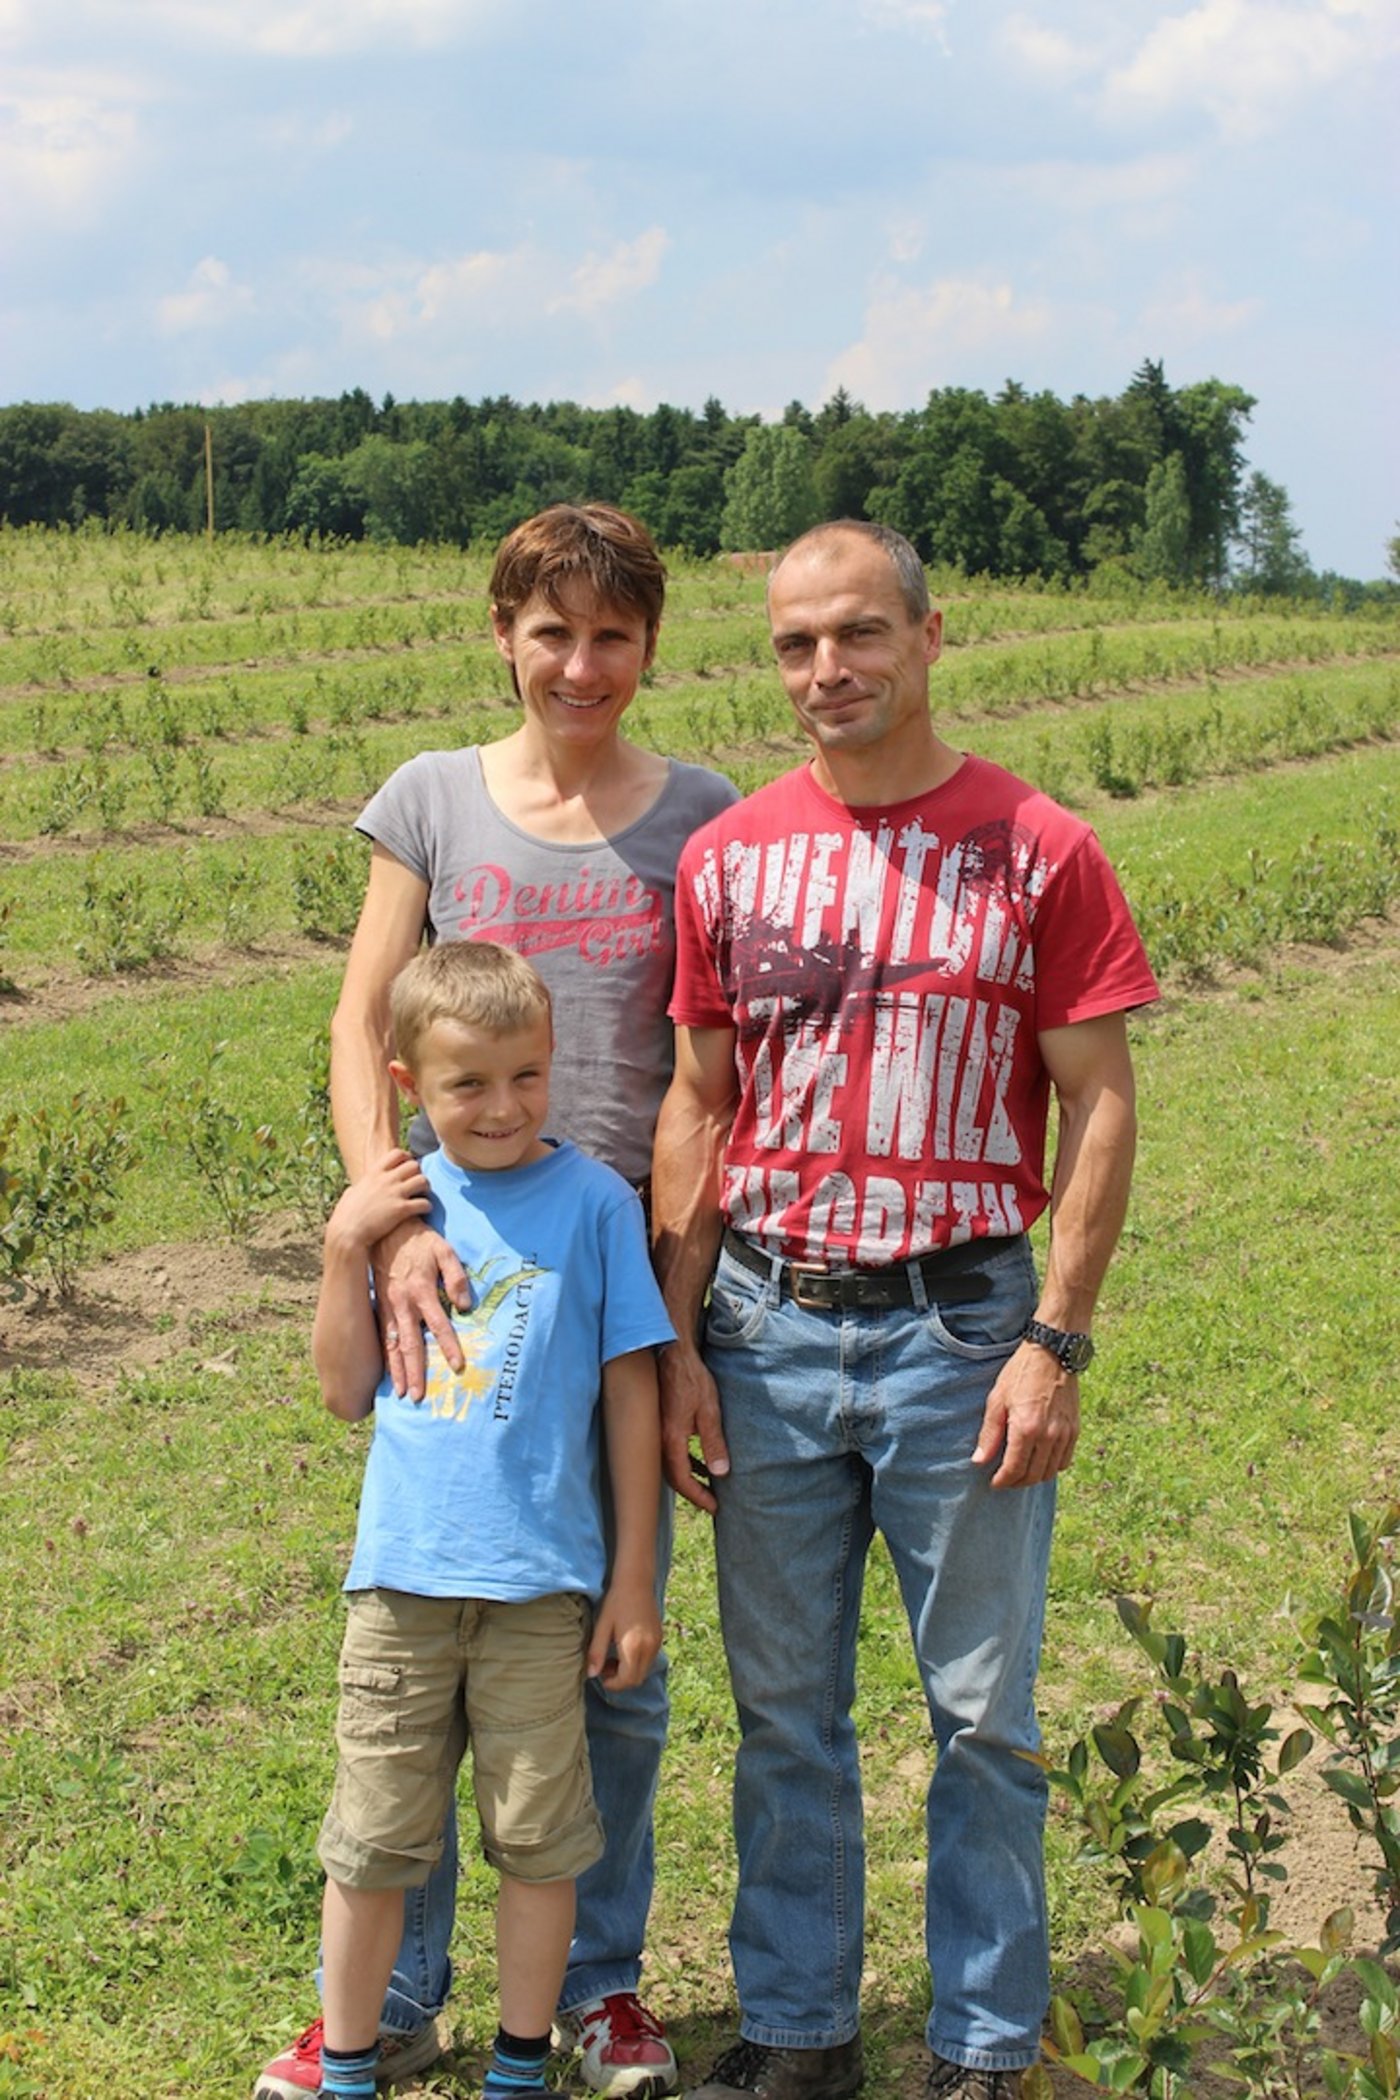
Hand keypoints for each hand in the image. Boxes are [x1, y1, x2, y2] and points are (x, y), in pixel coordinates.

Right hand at [325, 1149, 430, 1254]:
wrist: (347, 1233)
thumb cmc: (345, 1217)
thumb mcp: (350, 1195)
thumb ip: (358, 1188)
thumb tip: (355, 1189)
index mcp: (374, 1173)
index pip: (397, 1154)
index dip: (407, 1159)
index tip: (408, 1168)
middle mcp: (386, 1180)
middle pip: (414, 1165)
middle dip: (418, 1173)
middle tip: (417, 1185)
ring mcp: (395, 1193)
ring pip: (423, 1180)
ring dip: (426, 1188)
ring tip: (422, 1196)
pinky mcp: (401, 1209)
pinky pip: (424, 1203)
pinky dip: (427, 1206)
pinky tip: (423, 1211)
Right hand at [372, 1213, 470, 1401]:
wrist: (385, 1230)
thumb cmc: (420, 1241)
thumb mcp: (444, 1250)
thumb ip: (456, 1276)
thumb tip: (465, 1305)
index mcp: (421, 1291)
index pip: (439, 1325)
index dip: (448, 1346)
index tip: (457, 1366)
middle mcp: (402, 1304)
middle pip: (410, 1344)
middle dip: (415, 1372)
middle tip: (418, 1396)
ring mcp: (388, 1308)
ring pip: (392, 1345)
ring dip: (396, 1370)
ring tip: (401, 1393)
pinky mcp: (380, 1307)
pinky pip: (382, 1337)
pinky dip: (384, 1357)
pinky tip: (387, 1374)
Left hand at [587, 1579, 661, 1689]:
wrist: (636, 1581)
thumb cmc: (616, 1601)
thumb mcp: (602, 1626)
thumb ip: (596, 1652)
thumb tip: (591, 1675)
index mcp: (633, 1647)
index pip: (627, 1680)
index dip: (612, 1684)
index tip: (600, 1676)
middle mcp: (649, 1648)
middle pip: (637, 1679)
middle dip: (620, 1680)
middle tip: (604, 1667)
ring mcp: (656, 1643)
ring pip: (643, 1671)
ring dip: (628, 1671)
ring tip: (613, 1657)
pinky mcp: (659, 1638)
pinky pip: (649, 1660)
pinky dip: (637, 1662)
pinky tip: (625, 1648)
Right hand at [659, 1344, 729, 1514]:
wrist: (673, 1354)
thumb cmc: (692, 1379)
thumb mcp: (709, 1411)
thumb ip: (713, 1443)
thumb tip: (720, 1473)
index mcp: (671, 1439)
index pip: (682, 1479)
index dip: (698, 1496)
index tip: (714, 1507)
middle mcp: (660, 1439)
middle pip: (673, 1476)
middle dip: (692, 1491)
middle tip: (711, 1501)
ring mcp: (658, 1431)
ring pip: (671, 1464)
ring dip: (689, 1476)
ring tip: (709, 1485)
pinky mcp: (661, 1423)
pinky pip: (671, 1450)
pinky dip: (686, 1461)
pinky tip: (700, 1461)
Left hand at [972, 1341, 1079, 1487]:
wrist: (1052, 1354)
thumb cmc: (1021, 1373)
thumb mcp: (997, 1400)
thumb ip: (989, 1434)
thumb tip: (979, 1461)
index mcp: (1026, 1428)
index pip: (1015, 1469)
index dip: (1003, 1481)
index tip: (994, 1483)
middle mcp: (1049, 1436)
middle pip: (1033, 1475)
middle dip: (1016, 1482)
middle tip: (1005, 1480)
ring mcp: (1065, 1434)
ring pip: (1050, 1472)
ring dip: (1034, 1477)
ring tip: (1020, 1472)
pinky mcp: (1075, 1430)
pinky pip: (1064, 1461)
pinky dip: (1051, 1467)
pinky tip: (1039, 1461)